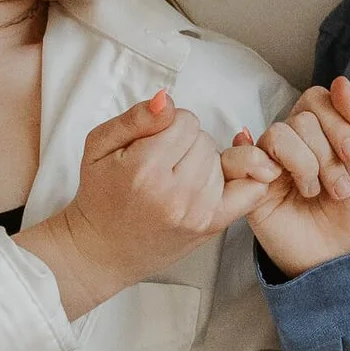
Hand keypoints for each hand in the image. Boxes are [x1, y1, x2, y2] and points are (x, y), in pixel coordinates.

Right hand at [17, 89, 273, 317]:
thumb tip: (168, 100)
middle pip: (204, 139)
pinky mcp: (212, 226)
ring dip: (203, 162)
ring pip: (220, 160)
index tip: (153, 141)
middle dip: (185, 143)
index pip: (185, 120)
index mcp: (144, 170)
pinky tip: (227, 174)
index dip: (169, 124)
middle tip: (163, 162)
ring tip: (176, 177)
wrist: (103, 249)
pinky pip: (250, 191)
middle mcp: (175, 194)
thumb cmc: (99, 194)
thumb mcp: (99, 145)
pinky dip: (245, 176)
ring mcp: (197, 213)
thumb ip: (135, 118)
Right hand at [234, 77, 349, 277]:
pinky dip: (261, 165)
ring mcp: (267, 158)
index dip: (337, 122)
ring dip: (306, 165)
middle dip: (327, 155)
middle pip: (302, 119)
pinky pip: (242, 155)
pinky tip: (276, 181)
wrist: (338, 251)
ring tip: (314, 193)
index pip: (318, 99)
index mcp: (318, 128)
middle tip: (339, 188)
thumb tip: (341, 81)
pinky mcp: (248, 181)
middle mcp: (291, 139)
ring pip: (279, 133)